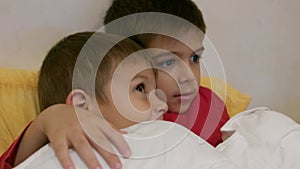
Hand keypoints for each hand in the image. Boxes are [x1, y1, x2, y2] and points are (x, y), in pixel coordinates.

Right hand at [16, 104, 130, 168]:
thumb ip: (108, 127)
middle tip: (117, 165)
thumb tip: (125, 134)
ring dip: (90, 158)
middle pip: (98, 140)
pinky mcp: (58, 136)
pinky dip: (66, 159)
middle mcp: (84, 125)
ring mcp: (71, 130)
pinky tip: (71, 168)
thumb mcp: (94, 119)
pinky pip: (61, 149)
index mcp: (95, 121)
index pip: (110, 132)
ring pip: (82, 144)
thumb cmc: (78, 118)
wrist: (54, 112)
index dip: (120, 142)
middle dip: (109, 154)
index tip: (127, 153)